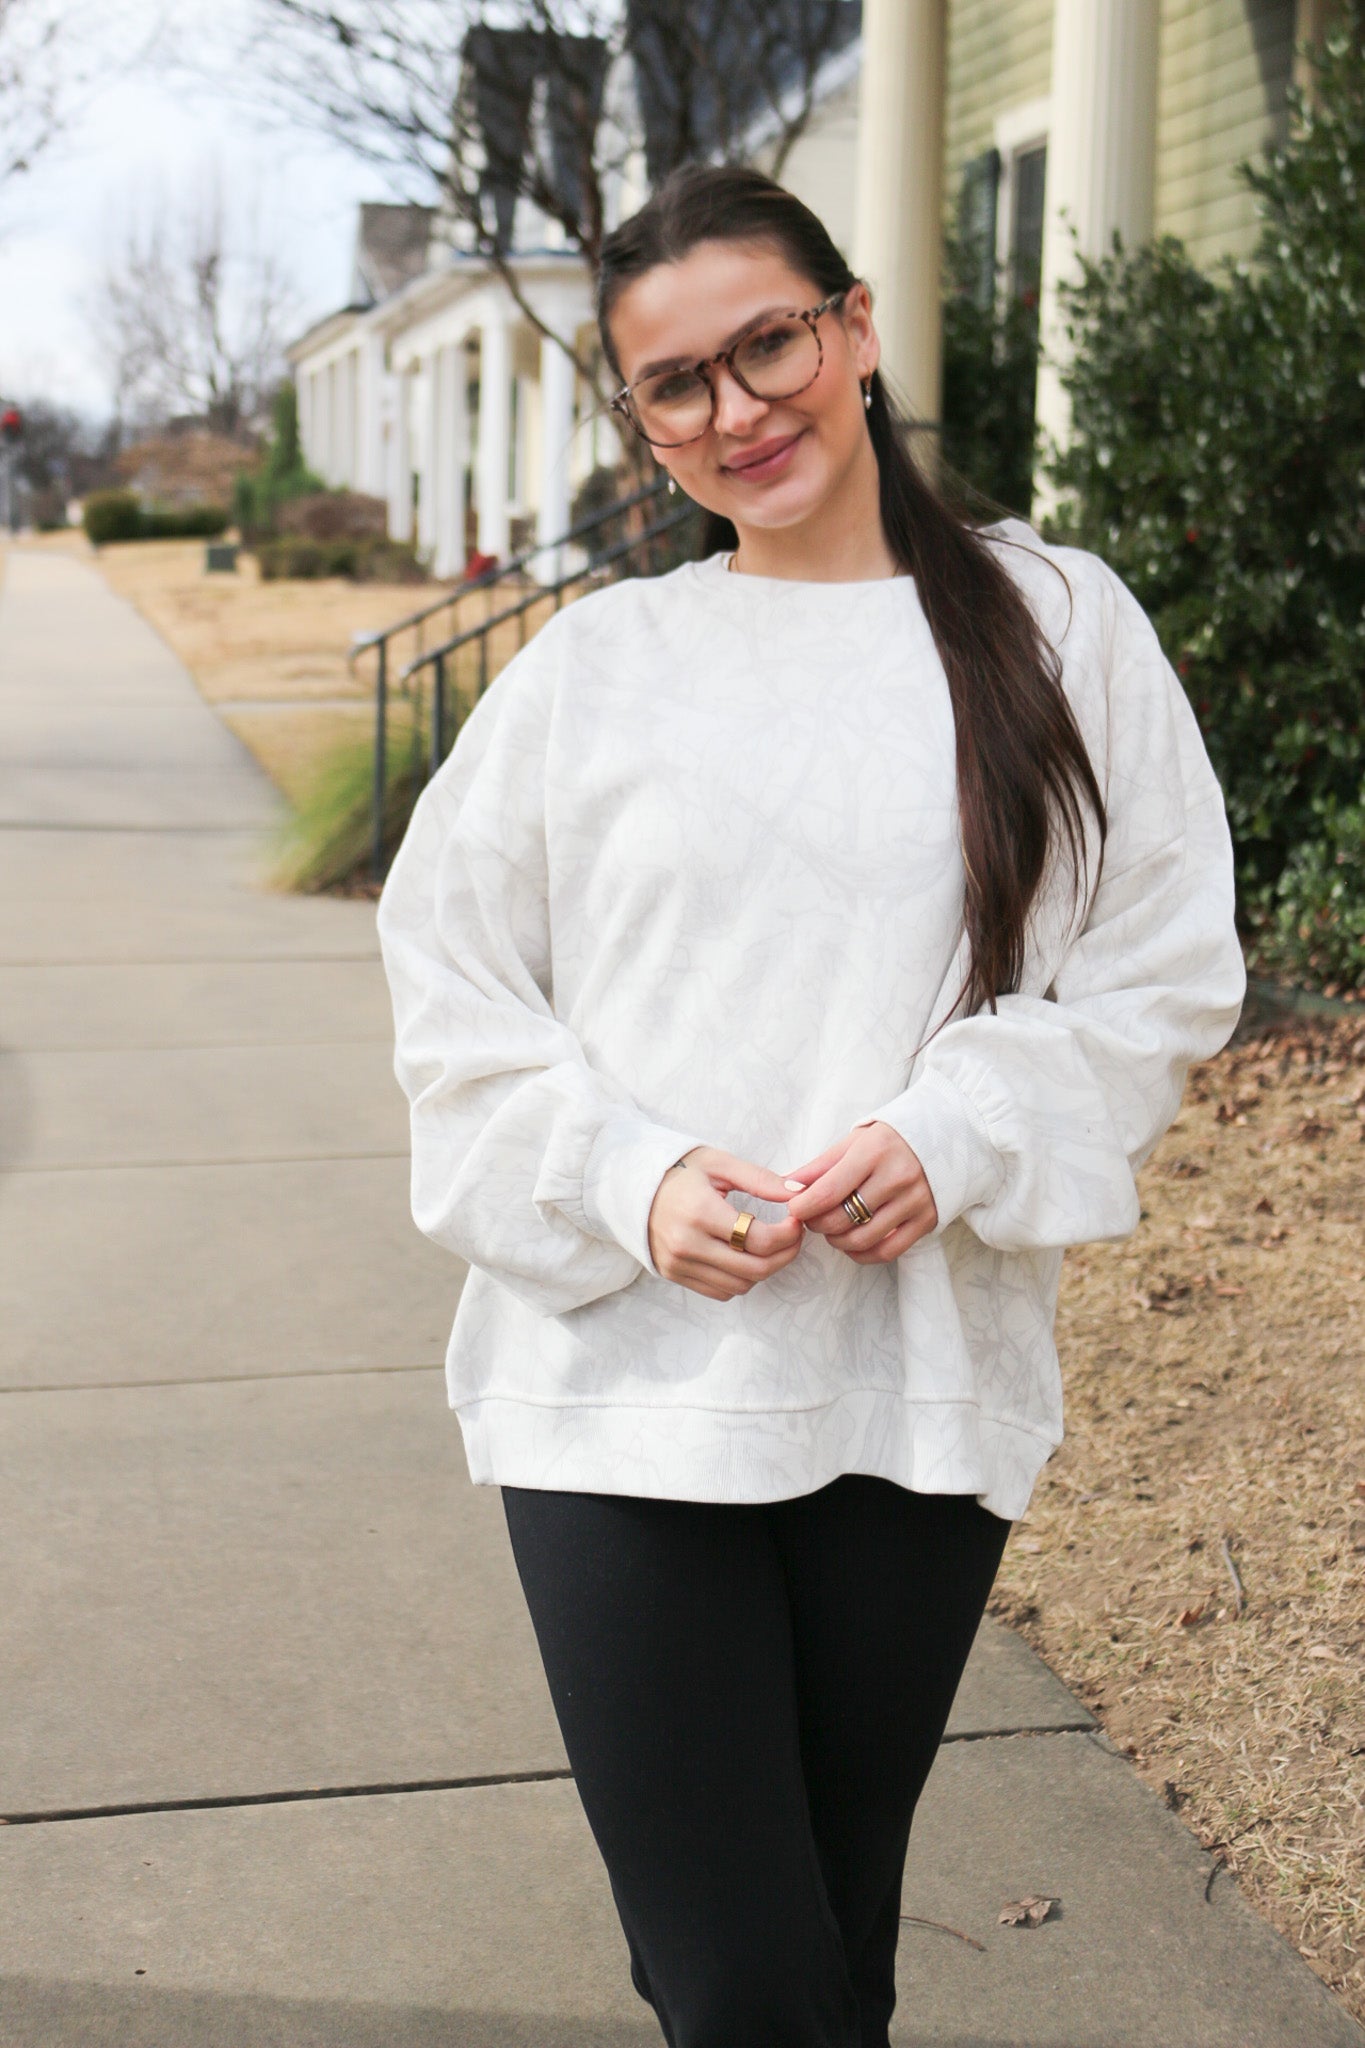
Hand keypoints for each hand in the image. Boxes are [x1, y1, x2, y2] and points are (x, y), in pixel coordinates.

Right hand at [647, 1146, 803, 1300]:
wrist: (631, 1186)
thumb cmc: (679, 1171)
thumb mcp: (719, 1164)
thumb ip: (761, 1179)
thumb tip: (799, 1192)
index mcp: (700, 1213)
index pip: (758, 1239)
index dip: (788, 1235)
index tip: (796, 1221)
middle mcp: (687, 1244)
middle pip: (754, 1269)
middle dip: (785, 1255)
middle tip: (793, 1237)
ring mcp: (678, 1264)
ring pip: (740, 1285)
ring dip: (764, 1269)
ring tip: (768, 1245)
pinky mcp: (674, 1275)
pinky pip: (720, 1292)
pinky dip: (740, 1279)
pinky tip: (742, 1256)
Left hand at [782, 1121, 937, 1263]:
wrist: (945, 1138)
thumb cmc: (891, 1140)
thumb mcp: (854, 1142)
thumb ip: (820, 1166)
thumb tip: (787, 1187)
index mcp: (875, 1152)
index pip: (829, 1191)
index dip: (804, 1206)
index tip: (794, 1209)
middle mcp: (897, 1177)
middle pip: (842, 1219)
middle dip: (817, 1224)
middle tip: (811, 1218)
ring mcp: (915, 1201)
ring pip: (862, 1239)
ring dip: (837, 1241)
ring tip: (832, 1229)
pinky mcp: (927, 1220)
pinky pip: (887, 1251)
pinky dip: (863, 1254)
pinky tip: (853, 1243)